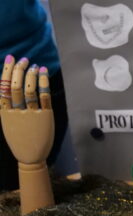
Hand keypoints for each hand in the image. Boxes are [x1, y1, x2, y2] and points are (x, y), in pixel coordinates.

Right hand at [0, 56, 54, 213]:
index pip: (4, 88)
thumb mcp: (9, 122)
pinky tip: (44, 74)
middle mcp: (16, 112)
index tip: (10, 59)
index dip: (7, 71)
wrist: (30, 156)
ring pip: (29, 90)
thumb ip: (9, 106)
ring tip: (34, 65)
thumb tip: (12, 85)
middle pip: (16, 87)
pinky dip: (44, 83)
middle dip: (19, 70)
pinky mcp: (45, 117)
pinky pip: (44, 97)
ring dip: (32, 75)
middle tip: (24, 59)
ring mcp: (31, 114)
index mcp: (4, 113)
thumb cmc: (19, 138)